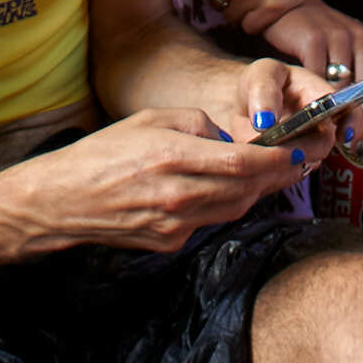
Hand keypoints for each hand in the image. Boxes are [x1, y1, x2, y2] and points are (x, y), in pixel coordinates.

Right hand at [35, 101, 327, 253]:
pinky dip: (224, 205)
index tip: (300, 150)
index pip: (241, 164)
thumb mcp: (149, 119)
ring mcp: (174, 226)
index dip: (278, 160)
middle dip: (277, 178)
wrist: (62, 201)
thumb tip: (226, 137)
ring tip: (272, 175)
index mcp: (172, 158)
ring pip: (232, 210)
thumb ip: (195, 123)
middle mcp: (177, 196)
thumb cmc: (102, 153)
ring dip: (256, 193)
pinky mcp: (169, 243)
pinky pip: (209, 222)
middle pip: (245, 192)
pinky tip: (226, 190)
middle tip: (298, 162)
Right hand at [234, 0, 362, 138]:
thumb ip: (359, 78)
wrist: (290, 5)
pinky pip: (317, 80)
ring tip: (332, 136)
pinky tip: (309, 113)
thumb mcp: (349, 51)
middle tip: (355, 144)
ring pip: (345, 88)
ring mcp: (339, 37)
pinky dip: (313, 100)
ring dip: (339, 117)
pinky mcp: (314, 39)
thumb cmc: (322, 38)